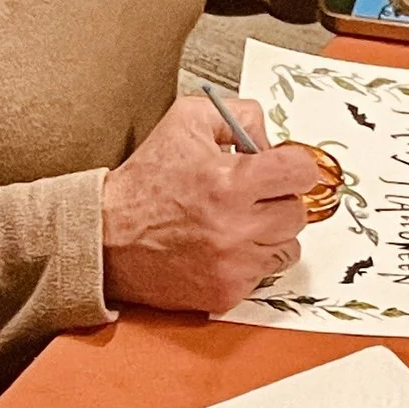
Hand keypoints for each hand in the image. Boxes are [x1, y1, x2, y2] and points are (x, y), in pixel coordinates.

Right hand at [100, 96, 316, 314]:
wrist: (109, 237)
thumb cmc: (146, 181)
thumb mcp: (186, 120)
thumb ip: (238, 115)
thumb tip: (269, 137)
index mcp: (230, 182)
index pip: (300, 173)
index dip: (296, 167)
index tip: (287, 170)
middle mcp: (236, 227)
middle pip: (297, 213)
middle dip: (279, 200)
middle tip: (253, 196)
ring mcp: (234, 264)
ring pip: (288, 248)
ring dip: (270, 233)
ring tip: (238, 222)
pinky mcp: (228, 292)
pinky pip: (264, 275)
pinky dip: (251, 261)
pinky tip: (223, 247)